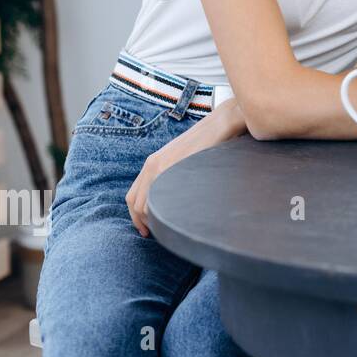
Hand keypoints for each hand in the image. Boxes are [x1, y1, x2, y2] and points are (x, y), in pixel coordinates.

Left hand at [125, 98, 246, 236]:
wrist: (223, 122)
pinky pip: (158, 199)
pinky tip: (176, 219)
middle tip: (159, 234)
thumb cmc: (211, 141)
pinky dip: (162, 215)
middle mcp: (152, 164)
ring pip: (144, 206)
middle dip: (144, 223)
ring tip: (168, 229)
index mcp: (153, 163)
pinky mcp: (173, 168)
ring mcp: (161, 166)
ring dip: (153, 222)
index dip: (137, 217)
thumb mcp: (186, 159)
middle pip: (136, 205)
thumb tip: (180, 196)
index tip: (148, 230)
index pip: (133, 197)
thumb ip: (176, 174)